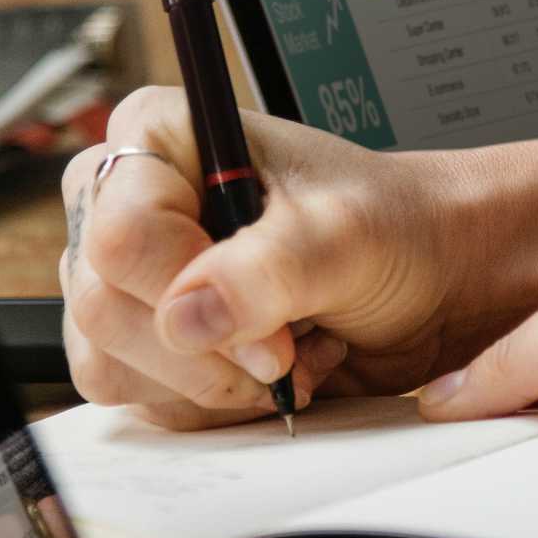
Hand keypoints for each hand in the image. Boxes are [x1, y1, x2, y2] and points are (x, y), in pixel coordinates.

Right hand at [58, 87, 537, 428]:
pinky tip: (270, 372)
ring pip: (110, 359)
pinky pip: (139, 396)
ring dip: (210, 381)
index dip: (188, 292)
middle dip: (205, 350)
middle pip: (103, 304)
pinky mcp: (147, 337)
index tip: (270, 326)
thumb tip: (187, 314)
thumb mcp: (346, 236)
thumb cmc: (395, 228)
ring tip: (289, 349)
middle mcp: (128, 200)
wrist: (433, 277)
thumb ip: (270, 269)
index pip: (122, 232)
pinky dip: (210, 402)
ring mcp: (131, 275)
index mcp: (161, 136)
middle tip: (286, 349)